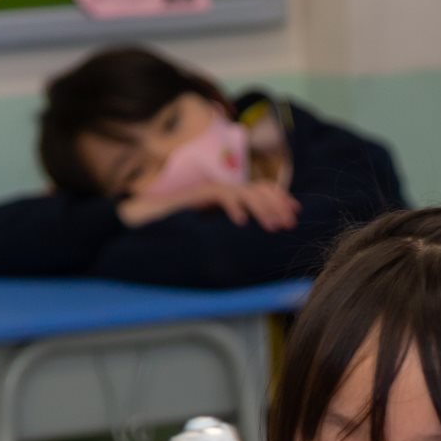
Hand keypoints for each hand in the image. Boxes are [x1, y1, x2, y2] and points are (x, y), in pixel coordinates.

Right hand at [118, 180, 299, 231]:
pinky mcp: (197, 194)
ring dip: (261, 208)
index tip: (295, 214)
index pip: (260, 192)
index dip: (280, 200)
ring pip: (244, 192)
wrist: (146, 221)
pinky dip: (233, 207)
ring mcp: (210, 190)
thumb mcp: (216, 235)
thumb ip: (234, 235)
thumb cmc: (180, 232)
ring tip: (272, 226)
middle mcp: (222, 190)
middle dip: (277, 205)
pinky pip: (220, 195)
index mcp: (230, 198)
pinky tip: (241, 222)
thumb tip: (257, 250)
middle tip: (289, 223)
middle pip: (258, 190)